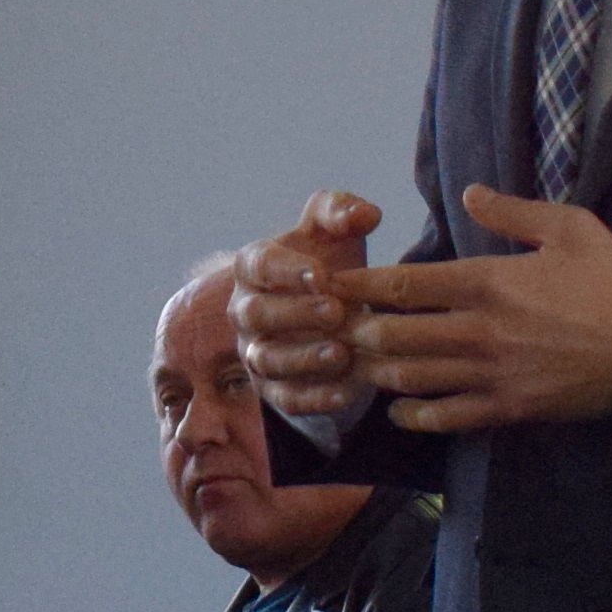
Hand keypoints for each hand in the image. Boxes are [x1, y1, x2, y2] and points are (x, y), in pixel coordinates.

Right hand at [232, 194, 383, 424]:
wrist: (332, 320)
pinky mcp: (274, 390)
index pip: (259, 264)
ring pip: (268, 360)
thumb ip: (343, 212)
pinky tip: (347, 392)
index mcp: (254, 267)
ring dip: (303, 358)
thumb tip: (366, 214)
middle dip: (295, 314)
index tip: (323, 274)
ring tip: (342, 353)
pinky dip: (314, 399)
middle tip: (336, 311)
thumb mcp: (335, 234)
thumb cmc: (331, 266)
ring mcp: (256, 353)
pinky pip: (286, 399)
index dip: (287, 270)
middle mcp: (245, 312)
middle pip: (256, 314)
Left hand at [302, 188, 611, 431]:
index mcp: (489, 282)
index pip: (404, 285)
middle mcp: (481, 330)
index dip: (360, 286)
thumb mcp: (570, 229)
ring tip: (357, 364)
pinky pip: (446, 417)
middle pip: (394, 335)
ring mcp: (492, 374)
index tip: (332, 285)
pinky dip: (413, 415)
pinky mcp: (508, 409)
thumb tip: (469, 194)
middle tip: (337, 329)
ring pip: (412, 378)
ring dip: (378, 372)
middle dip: (358, 332)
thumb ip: (514, 211)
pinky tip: (397, 410)